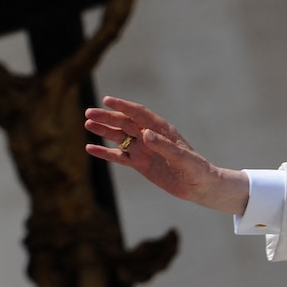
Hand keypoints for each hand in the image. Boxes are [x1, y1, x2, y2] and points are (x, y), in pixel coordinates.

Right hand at [84, 96, 248, 214]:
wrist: (199, 186)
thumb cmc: (196, 168)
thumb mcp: (182, 158)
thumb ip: (163, 146)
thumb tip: (144, 134)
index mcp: (161, 129)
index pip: (139, 113)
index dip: (123, 106)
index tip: (107, 100)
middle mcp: (149, 136)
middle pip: (124, 123)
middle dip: (107, 117)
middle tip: (88, 113)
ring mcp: (143, 149)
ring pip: (119, 137)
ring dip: (104, 130)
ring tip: (87, 123)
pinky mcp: (140, 164)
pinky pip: (119, 156)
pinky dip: (105, 152)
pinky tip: (90, 148)